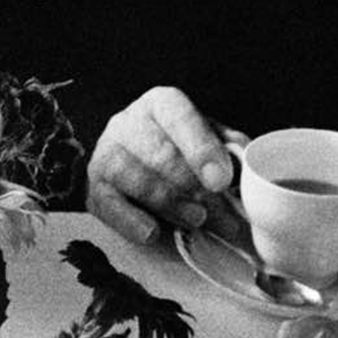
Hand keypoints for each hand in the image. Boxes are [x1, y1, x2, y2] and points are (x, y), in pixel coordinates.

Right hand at [86, 87, 247, 243]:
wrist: (128, 162)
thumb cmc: (174, 149)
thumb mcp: (204, 138)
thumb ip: (226, 147)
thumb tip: (244, 161)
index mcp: (161, 104)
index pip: (180, 117)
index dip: (202, 149)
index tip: (221, 181)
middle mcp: (128, 123)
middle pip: (162, 155)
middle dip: (196, 190)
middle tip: (224, 217)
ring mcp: (107, 154)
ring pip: (138, 180)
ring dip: (171, 205)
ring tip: (197, 220)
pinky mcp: (94, 187)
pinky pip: (111, 206)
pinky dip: (133, 222)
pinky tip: (152, 233)